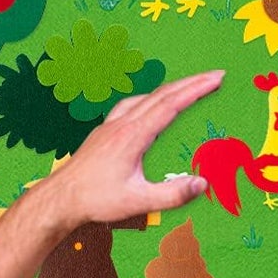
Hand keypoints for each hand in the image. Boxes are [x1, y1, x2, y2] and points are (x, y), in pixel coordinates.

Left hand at [39, 71, 222, 231]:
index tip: (217, 78)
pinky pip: (131, 105)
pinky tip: (150, 105)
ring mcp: (111, 126)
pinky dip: (149, 99)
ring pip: (145, 97)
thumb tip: (203, 184)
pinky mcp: (104, 132)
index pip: (171, 105)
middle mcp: (122, 124)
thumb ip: (172, 194)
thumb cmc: (96, 200)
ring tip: (189, 87)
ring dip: (170, 89)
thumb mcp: (139, 202)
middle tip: (215, 75)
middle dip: (191, 83)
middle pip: (161, 94)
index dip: (196, 89)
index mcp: (133, 136)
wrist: (60, 198)